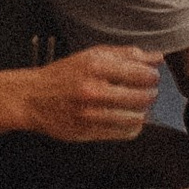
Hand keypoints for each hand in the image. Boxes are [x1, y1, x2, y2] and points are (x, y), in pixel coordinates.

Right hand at [18, 46, 161, 141]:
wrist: (32, 98)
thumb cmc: (62, 76)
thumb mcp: (91, 56)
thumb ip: (126, 55)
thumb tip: (157, 57)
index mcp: (95, 67)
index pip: (141, 74)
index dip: (152, 75)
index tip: (151, 76)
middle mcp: (93, 91)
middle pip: (142, 97)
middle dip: (150, 93)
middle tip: (146, 90)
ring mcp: (90, 114)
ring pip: (137, 117)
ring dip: (142, 111)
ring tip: (135, 105)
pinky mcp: (88, 132)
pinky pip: (125, 133)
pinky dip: (132, 125)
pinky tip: (125, 117)